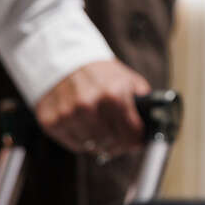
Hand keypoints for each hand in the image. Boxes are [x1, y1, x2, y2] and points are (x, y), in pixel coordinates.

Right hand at [35, 59, 150, 157]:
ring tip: (103, 133)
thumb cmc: (99, 72)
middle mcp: (89, 106)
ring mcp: (68, 114)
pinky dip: (82, 141)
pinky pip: (73, 145)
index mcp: (113, 94)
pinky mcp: (51, 121)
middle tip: (120, 140)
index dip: (136, 140)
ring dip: (100, 144)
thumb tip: (153, 123)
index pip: (130, 134)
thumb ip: (143, 100)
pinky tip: (86, 129)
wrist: (65, 58)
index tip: (137, 141)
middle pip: (111, 144)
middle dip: (119, 144)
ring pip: (92, 146)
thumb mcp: (128, 79)